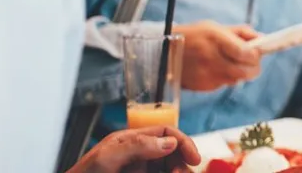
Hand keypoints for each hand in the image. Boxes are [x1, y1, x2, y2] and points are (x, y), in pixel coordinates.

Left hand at [68, 127, 200, 172]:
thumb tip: (168, 142)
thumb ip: (138, 145)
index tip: (194, 158)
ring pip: (168, 168)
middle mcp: (138, 155)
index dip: (182, 142)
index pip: (165, 132)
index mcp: (131, 141)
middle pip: (172, 153)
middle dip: (181, 162)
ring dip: (176, 171)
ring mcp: (138, 170)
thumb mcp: (108, 157)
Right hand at [172, 20, 261, 90]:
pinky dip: (226, 77)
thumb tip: (263, 39)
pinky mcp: (203, 86)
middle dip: (254, 67)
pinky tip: (216, 68)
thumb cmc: (193, 36)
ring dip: (240, 72)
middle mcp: (211, 59)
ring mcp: (206, 75)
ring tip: (231, 61)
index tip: (257, 52)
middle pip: (246, 72)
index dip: (256, 55)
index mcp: (215, 39)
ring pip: (237, 79)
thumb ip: (241, 33)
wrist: (163, 53)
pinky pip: (223, 84)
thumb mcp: (215, 27)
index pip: (245, 53)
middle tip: (252, 61)